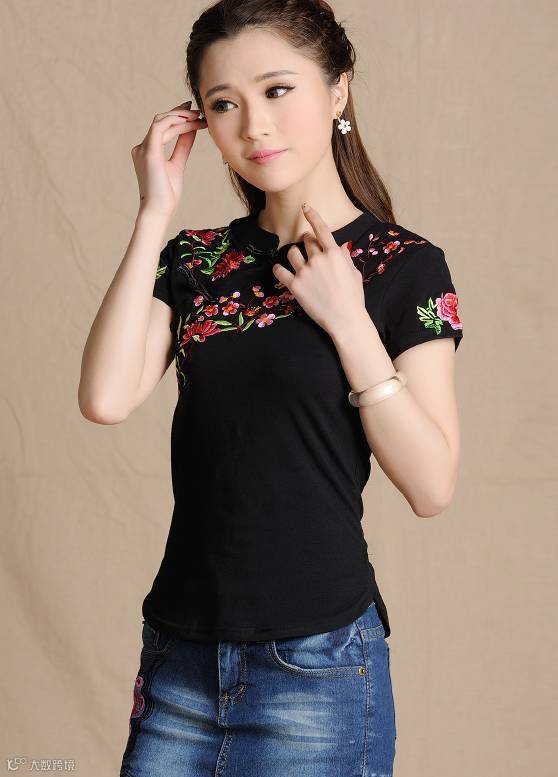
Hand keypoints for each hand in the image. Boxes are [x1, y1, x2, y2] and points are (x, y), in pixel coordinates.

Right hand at [131, 100, 207, 218]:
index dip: (177, 117)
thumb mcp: (177, 165)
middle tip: (198, 111)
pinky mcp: (148, 151)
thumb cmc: (167, 194)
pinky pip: (160, 127)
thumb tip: (191, 131)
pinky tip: (189, 122)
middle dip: (180, 113)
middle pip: (161, 121)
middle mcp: (142, 147)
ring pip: (162, 121)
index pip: (162, 127)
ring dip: (181, 117)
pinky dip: (175, 122)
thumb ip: (182, 147)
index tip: (194, 114)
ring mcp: (143, 148)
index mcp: (147, 151)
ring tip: (197, 116)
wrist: (158, 210)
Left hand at [272, 204, 367, 335]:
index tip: (305, 207)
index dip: (312, 215)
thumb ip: (344, 258)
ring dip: (294, 254)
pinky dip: (279, 269)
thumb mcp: (354, 274)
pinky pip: (280, 271)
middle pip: (306, 241)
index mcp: (334, 254)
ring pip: (292, 253)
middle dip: (306, 242)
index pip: (321, 229)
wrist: (345, 319)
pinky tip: (280, 270)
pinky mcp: (295, 285)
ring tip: (297, 262)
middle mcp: (318, 259)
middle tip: (308, 248)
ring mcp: (305, 272)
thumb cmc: (353, 298)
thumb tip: (340, 247)